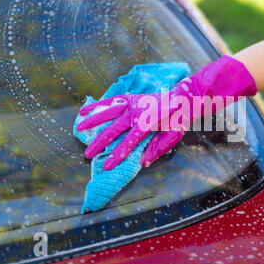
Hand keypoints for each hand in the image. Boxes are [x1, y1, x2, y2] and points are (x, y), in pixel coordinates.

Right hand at [76, 55, 256, 169]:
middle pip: (114, 129)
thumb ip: (157, 149)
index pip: (129, 143)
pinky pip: (112, 101)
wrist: (184, 97)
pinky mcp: (130, 98)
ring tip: (78, 128)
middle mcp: (137, 113)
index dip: (117, 156)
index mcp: (148, 124)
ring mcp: (132, 103)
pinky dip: (98, 105)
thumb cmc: (178, 120)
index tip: (106, 166)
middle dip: (100, 143)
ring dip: (93, 121)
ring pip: (109, 112)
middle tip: (87, 154)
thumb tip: (143, 163)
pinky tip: (85, 109)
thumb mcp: (173, 137)